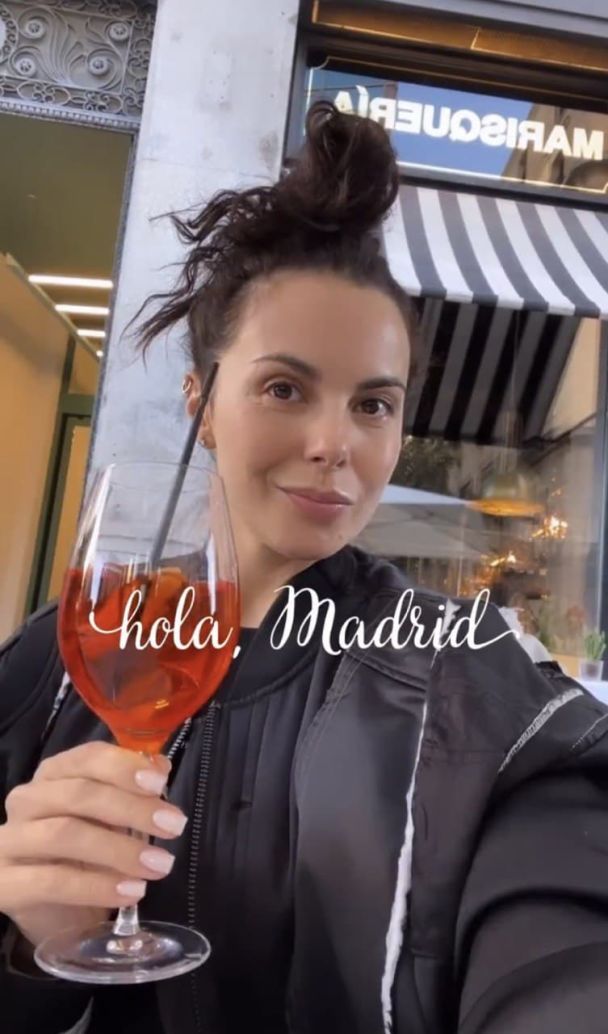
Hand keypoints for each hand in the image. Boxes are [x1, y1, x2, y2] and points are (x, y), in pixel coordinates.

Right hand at [0, 742, 186, 948]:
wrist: (54, 915)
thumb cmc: (86, 855)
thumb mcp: (113, 819)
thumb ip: (134, 790)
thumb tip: (161, 766)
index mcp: (53, 775)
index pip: (86, 757)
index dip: (124, 767)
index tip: (161, 784)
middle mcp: (26, 800)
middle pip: (79, 794)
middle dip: (132, 808)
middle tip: (174, 826)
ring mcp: (10, 842)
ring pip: (65, 834)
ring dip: (120, 849)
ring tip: (159, 864)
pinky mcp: (4, 885)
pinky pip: (52, 882)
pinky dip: (97, 886)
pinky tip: (132, 892)